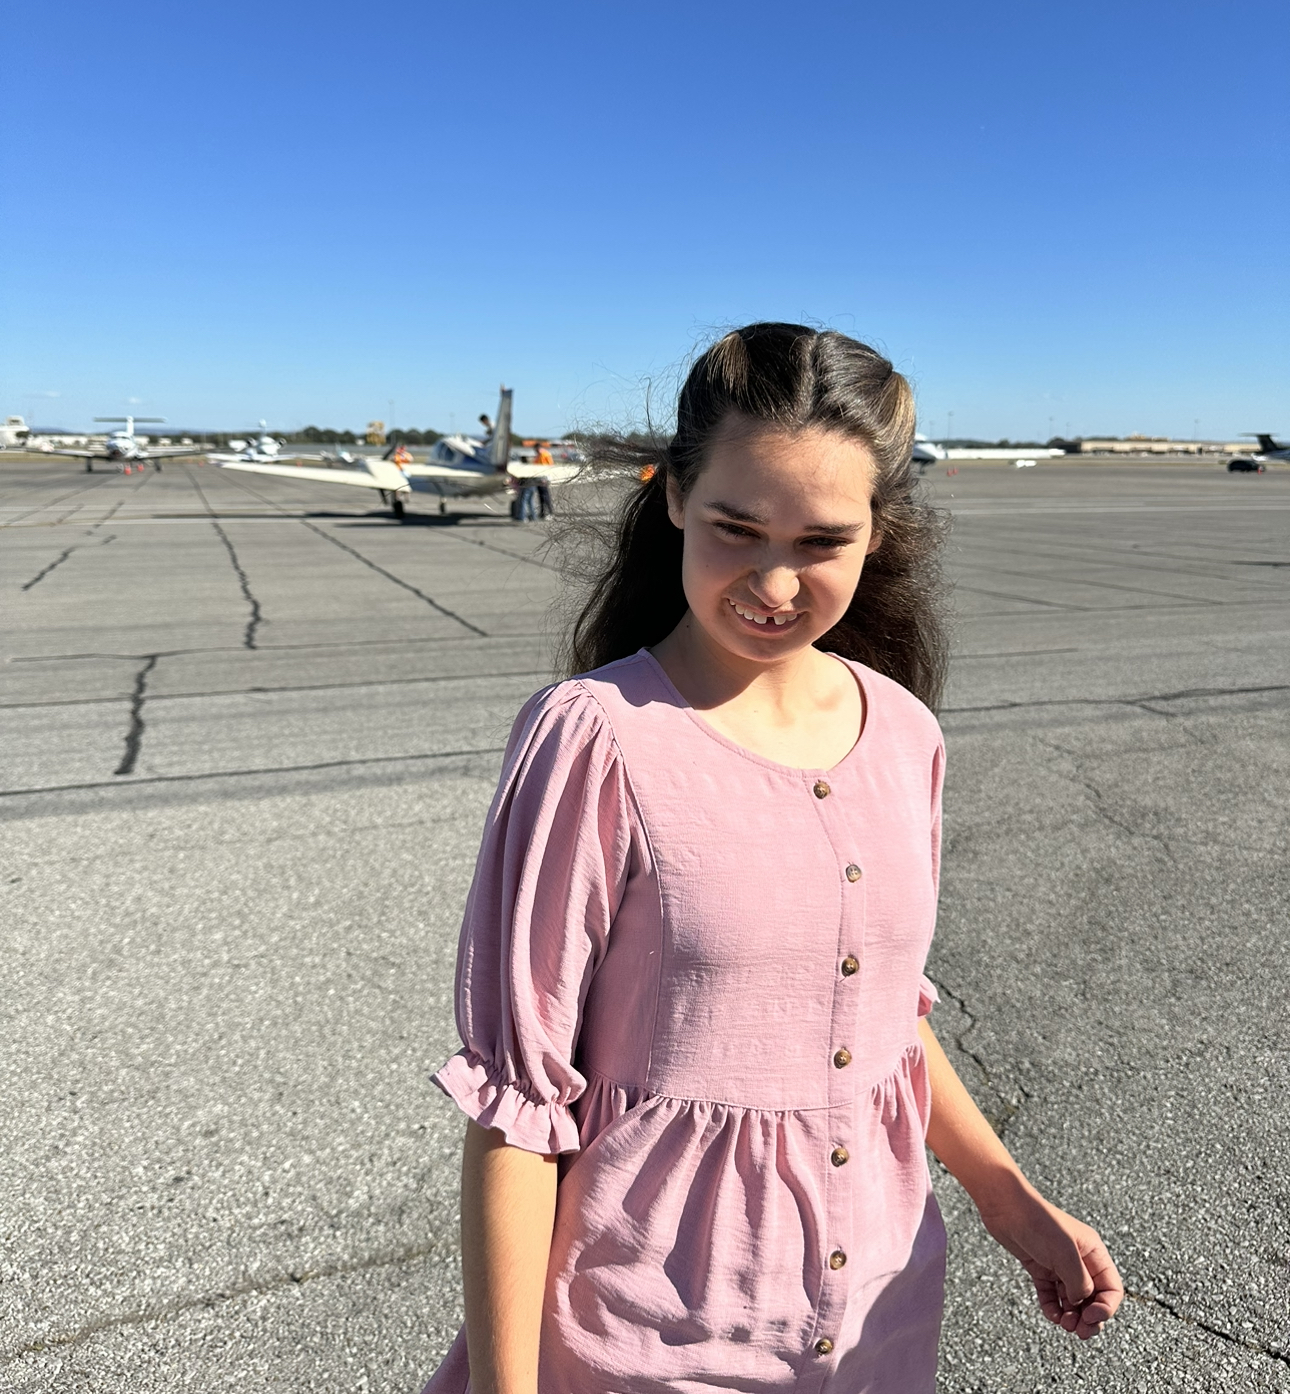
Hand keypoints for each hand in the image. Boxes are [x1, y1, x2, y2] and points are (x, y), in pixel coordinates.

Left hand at [977, 1181, 1123, 1339]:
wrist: (1006, 1206)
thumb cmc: (1039, 1223)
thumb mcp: (1066, 1255)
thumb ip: (1080, 1283)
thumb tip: (1082, 1303)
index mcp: (1093, 1252)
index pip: (1111, 1288)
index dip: (1106, 1308)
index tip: (1091, 1317)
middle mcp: (1080, 1260)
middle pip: (1093, 1298)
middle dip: (1089, 1318)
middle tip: (1080, 1332)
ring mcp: (1059, 1265)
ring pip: (1072, 1299)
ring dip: (1071, 1316)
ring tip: (1064, 1324)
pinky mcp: (1040, 1268)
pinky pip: (1051, 1294)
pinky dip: (1053, 1307)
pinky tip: (1051, 1315)